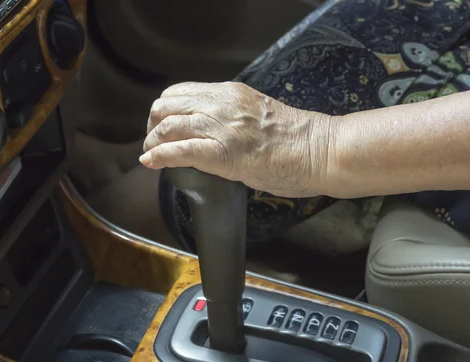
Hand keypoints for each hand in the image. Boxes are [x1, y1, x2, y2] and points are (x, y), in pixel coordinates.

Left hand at [140, 82, 331, 196]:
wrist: (319, 150)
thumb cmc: (297, 138)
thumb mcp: (258, 114)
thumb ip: (233, 117)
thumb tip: (215, 133)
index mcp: (230, 93)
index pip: (181, 92)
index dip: (165, 109)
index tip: (163, 125)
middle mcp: (221, 104)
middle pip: (167, 106)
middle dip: (153, 125)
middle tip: (154, 142)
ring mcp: (221, 127)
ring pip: (167, 126)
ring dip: (152, 142)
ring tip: (150, 154)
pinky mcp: (223, 153)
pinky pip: (178, 150)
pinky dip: (158, 156)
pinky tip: (151, 162)